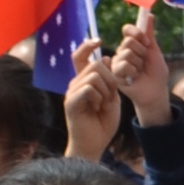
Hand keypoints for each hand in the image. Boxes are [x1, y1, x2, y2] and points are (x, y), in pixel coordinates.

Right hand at [62, 42, 122, 162]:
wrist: (94, 144)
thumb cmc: (103, 122)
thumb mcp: (112, 97)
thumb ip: (109, 79)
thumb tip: (105, 57)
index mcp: (84, 81)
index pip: (80, 56)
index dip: (88, 45)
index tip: (99, 40)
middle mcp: (75, 84)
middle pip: (95, 65)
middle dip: (110, 80)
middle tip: (110, 98)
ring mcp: (71, 92)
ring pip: (94, 76)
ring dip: (106, 91)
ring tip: (104, 106)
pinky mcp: (71, 102)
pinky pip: (89, 88)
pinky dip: (99, 98)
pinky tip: (98, 109)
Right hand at [109, 12, 175, 127]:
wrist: (155, 91)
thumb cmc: (156, 73)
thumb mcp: (154, 51)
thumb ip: (149, 34)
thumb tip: (150, 14)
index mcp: (132, 44)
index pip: (128, 30)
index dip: (137, 33)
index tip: (147, 42)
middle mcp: (122, 52)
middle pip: (128, 41)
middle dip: (141, 51)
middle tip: (145, 62)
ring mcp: (117, 62)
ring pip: (126, 54)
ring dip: (138, 64)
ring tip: (140, 72)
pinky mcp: (114, 74)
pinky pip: (123, 65)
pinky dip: (133, 72)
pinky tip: (134, 78)